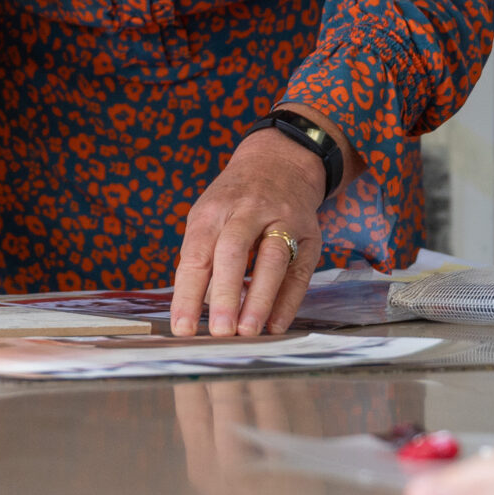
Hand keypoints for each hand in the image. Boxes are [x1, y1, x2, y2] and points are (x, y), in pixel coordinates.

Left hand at [168, 127, 324, 337]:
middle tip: (219, 332)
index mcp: (214, 210)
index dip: (187, 294)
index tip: (183, 328)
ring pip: (271, 259)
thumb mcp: (210, 215)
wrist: (280, 162)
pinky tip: (276, 326)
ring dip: (259, 299)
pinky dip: (288, 301)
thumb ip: (205, 258)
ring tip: (248, 332)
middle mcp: (247, 211)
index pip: (196, 255)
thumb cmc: (235, 201)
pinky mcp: (310, 235)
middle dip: (224, 294)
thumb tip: (201, 308)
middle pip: (233, 252)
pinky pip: (300, 271)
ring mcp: (282, 220)